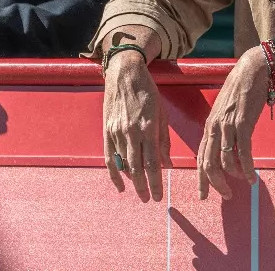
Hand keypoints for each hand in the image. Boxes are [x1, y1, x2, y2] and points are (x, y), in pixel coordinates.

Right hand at [102, 47, 169, 200]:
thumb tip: (167, 164)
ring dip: (132, 182)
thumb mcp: (162, 114)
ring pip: (124, 165)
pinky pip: (110, 158)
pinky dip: (114, 174)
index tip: (159, 196)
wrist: (125, 74)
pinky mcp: (107, 132)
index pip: (153, 163)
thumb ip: (164, 141)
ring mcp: (117, 133)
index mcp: (148, 128)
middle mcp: (131, 133)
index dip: (156, 182)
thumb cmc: (148, 93)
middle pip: (137, 168)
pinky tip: (120, 186)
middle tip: (150, 200)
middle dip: (144, 187)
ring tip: (140, 193)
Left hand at [198, 44, 271, 199]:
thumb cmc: (241, 89)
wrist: (253, 69)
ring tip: (242, 183)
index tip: (204, 195)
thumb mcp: (227, 111)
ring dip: (234, 177)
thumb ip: (224, 129)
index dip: (201, 179)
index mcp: (209, 126)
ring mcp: (228, 126)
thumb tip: (227, 148)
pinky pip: (243, 153)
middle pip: (208, 164)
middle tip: (227, 195)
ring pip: (224, 161)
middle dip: (216, 184)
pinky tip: (252, 177)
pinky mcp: (243, 124)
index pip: (200, 158)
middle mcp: (214, 128)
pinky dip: (246, 168)